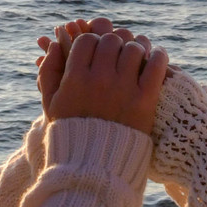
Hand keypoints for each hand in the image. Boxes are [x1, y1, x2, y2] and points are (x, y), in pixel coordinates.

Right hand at [36, 20, 171, 133]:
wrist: (96, 166)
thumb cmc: (72, 131)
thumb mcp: (51, 104)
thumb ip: (48, 72)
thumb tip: (54, 44)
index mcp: (75, 79)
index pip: (86, 40)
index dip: (92, 41)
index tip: (97, 50)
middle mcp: (98, 80)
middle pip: (110, 41)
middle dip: (113, 44)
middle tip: (116, 53)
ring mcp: (123, 89)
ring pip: (133, 48)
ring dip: (134, 48)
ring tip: (135, 56)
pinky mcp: (145, 99)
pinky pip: (156, 63)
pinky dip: (157, 55)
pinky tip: (154, 56)